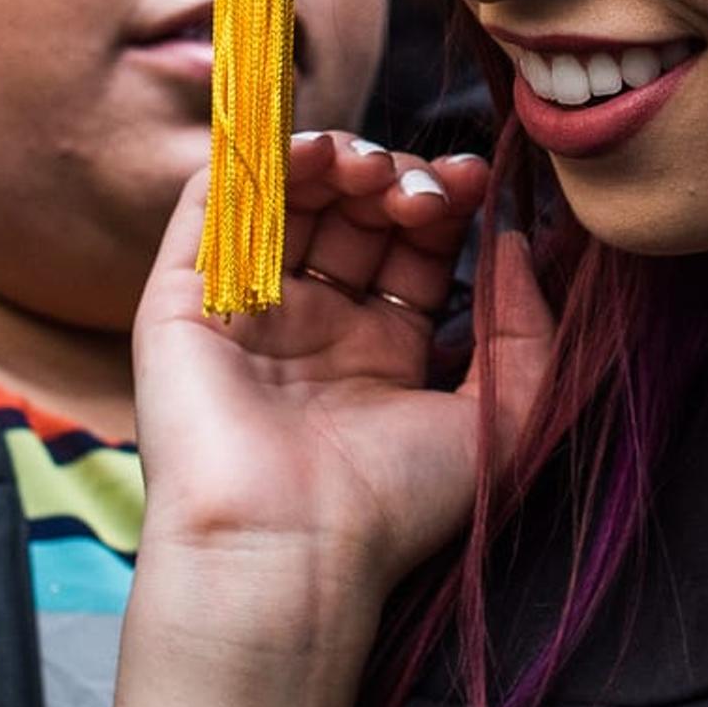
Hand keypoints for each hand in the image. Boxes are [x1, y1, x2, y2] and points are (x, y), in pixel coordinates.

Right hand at [127, 133, 557, 643]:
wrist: (291, 552)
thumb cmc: (395, 507)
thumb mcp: (504, 417)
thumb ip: (526, 328)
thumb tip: (513, 242)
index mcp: (378, 353)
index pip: (409, 244)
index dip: (440, 199)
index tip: (473, 180)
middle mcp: (310, 328)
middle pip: (350, 212)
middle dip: (391, 176)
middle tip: (419, 187)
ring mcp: (244, 313)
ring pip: (282, 198)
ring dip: (330, 158)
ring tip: (369, 168)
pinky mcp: (181, 304)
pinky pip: (205, 209)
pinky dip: (250, 164)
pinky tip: (305, 155)